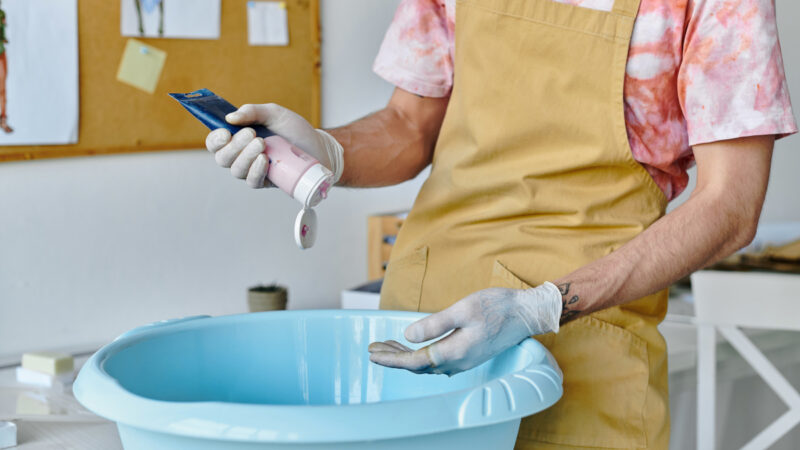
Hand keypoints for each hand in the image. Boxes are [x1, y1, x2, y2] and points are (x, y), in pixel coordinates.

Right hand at [204, 103, 343, 187]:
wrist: (318, 147)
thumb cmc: (295, 130)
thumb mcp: (275, 113)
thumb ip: (252, 111)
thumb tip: (230, 117)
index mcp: (239, 138)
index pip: (216, 142)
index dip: (215, 139)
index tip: (226, 132)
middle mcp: (242, 155)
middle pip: (222, 158)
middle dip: (234, 146)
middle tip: (253, 135)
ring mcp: (253, 170)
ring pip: (236, 170)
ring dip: (246, 157)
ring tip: (262, 145)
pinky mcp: (266, 181)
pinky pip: (252, 181)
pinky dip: (255, 171)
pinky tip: (264, 161)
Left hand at [369, 283, 561, 375]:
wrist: (527, 313)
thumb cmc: (497, 307)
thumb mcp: (464, 309)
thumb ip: (435, 324)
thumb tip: (408, 335)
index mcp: (454, 352)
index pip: (414, 361)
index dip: (391, 358)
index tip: (372, 352)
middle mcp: (457, 362)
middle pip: (417, 365)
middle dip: (393, 357)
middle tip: (373, 348)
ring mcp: (464, 360)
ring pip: (426, 364)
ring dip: (405, 355)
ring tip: (387, 345)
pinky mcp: (468, 355)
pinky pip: (436, 360)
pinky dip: (420, 353)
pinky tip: (413, 345)